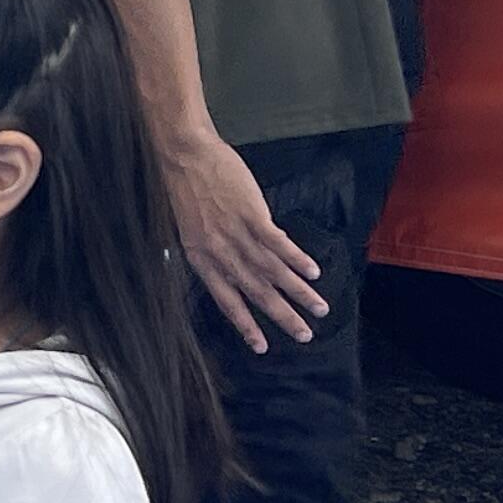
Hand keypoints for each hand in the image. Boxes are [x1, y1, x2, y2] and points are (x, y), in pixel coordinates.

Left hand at [161, 128, 322, 349]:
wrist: (183, 155)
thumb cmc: (185, 188)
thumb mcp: (191, 227)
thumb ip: (214, 249)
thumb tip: (237, 264)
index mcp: (201, 259)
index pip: (226, 301)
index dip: (245, 324)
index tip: (261, 346)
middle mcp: (219, 253)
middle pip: (255, 293)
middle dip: (282, 317)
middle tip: (304, 336)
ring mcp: (236, 235)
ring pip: (272, 272)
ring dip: (298, 292)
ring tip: (319, 309)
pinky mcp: (252, 216)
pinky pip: (278, 244)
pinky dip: (297, 260)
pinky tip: (313, 273)